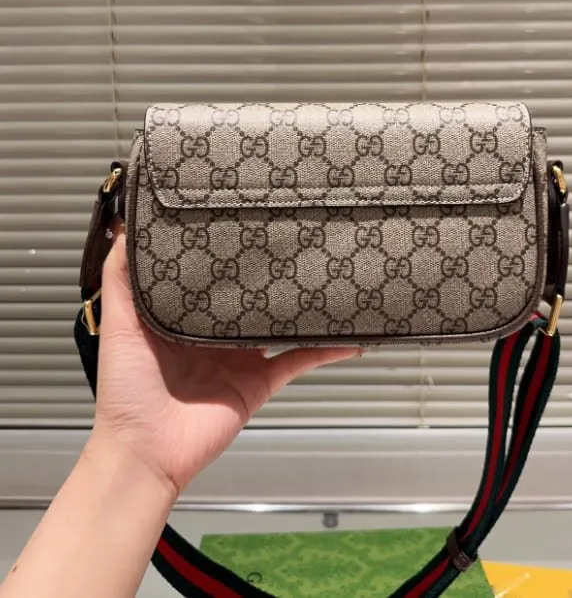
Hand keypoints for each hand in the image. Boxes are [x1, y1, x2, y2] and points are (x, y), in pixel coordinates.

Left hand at [93, 221, 360, 496]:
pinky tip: (347, 336)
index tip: (245, 228)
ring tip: (325, 281)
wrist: (146, 450)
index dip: (228, 258)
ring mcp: (242, 360)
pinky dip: (326, 351)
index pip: (213, 281)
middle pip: (250, 301)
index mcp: (184, 320)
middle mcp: (216, 337)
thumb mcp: (119, 324)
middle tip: (292, 246)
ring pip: (279, 327)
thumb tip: (124, 229)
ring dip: (302, 310)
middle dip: (269, 279)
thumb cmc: (127, 391)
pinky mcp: (261, 383)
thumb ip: (122, 279)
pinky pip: (299, 362)